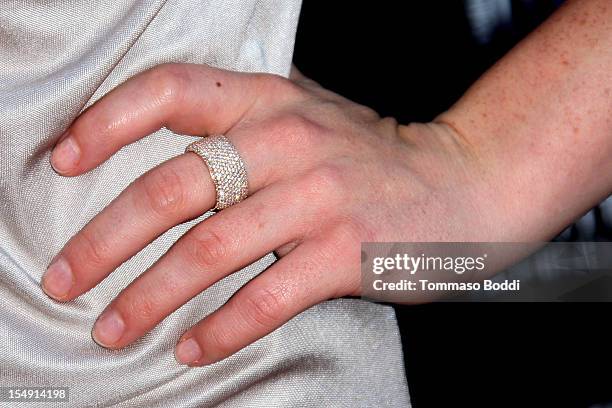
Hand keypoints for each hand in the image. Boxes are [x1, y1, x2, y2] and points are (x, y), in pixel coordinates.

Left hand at [41, 63, 491, 365]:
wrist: (466, 179)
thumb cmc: (373, 156)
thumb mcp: (306, 117)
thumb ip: (242, 130)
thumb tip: (164, 168)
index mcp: (269, 100)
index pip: (170, 91)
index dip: (107, 121)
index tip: (65, 160)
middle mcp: (287, 141)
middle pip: (171, 188)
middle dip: (105, 241)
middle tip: (65, 279)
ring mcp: (318, 197)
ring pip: (209, 250)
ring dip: (149, 296)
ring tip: (112, 328)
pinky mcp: (346, 251)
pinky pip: (265, 296)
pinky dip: (220, 328)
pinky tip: (191, 347)